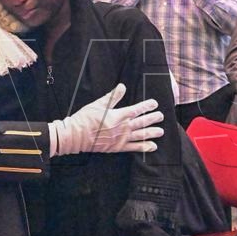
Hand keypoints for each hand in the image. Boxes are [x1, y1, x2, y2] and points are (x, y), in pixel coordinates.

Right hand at [50, 83, 164, 155]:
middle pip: (140, 123)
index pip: (136, 110)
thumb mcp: (98, 105)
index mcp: (117, 116)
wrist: (76, 136)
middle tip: (161, 116)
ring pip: (139, 135)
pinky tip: (152, 146)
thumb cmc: (85, 119)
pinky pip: (133, 148)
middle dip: (152, 119)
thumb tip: (122, 87)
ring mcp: (120, 139)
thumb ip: (112, 97)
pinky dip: (143, 147)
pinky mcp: (117, 147)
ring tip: (160, 131)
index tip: (154, 103)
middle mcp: (121, 128)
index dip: (146, 106)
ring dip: (151, 133)